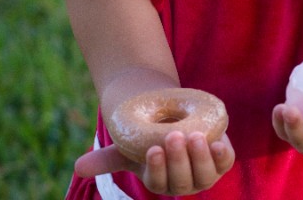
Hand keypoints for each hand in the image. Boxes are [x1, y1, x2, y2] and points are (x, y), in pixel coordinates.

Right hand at [74, 131, 235, 195]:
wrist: (174, 121)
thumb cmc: (147, 137)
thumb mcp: (127, 146)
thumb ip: (106, 159)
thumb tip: (77, 167)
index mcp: (160, 181)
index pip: (158, 181)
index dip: (157, 167)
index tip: (152, 148)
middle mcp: (183, 182)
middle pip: (182, 180)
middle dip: (178, 159)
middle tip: (172, 135)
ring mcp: (205, 173)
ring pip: (205, 173)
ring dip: (200, 156)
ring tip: (194, 135)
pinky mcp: (221, 160)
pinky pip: (225, 162)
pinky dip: (221, 154)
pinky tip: (217, 142)